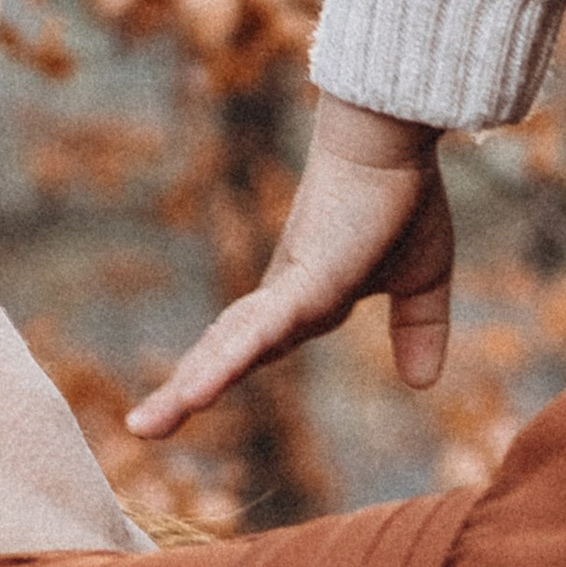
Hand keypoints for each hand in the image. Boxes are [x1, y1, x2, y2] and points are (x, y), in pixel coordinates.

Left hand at [126, 96, 455, 438]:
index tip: (188, 398)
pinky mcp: (299, 284)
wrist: (391, 139)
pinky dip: (225, 364)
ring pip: (229, 348)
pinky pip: (258, 334)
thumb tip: (423, 383)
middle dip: (184, 390)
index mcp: (305, 299)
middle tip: (141, 427)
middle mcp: (284, 297)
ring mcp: (287, 292)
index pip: (256, 347)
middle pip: (226, 353)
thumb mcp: (423, 280)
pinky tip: (194, 395)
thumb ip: (419, 328)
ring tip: (143, 427)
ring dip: (187, 387)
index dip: (224, 371)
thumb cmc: (402, 195)